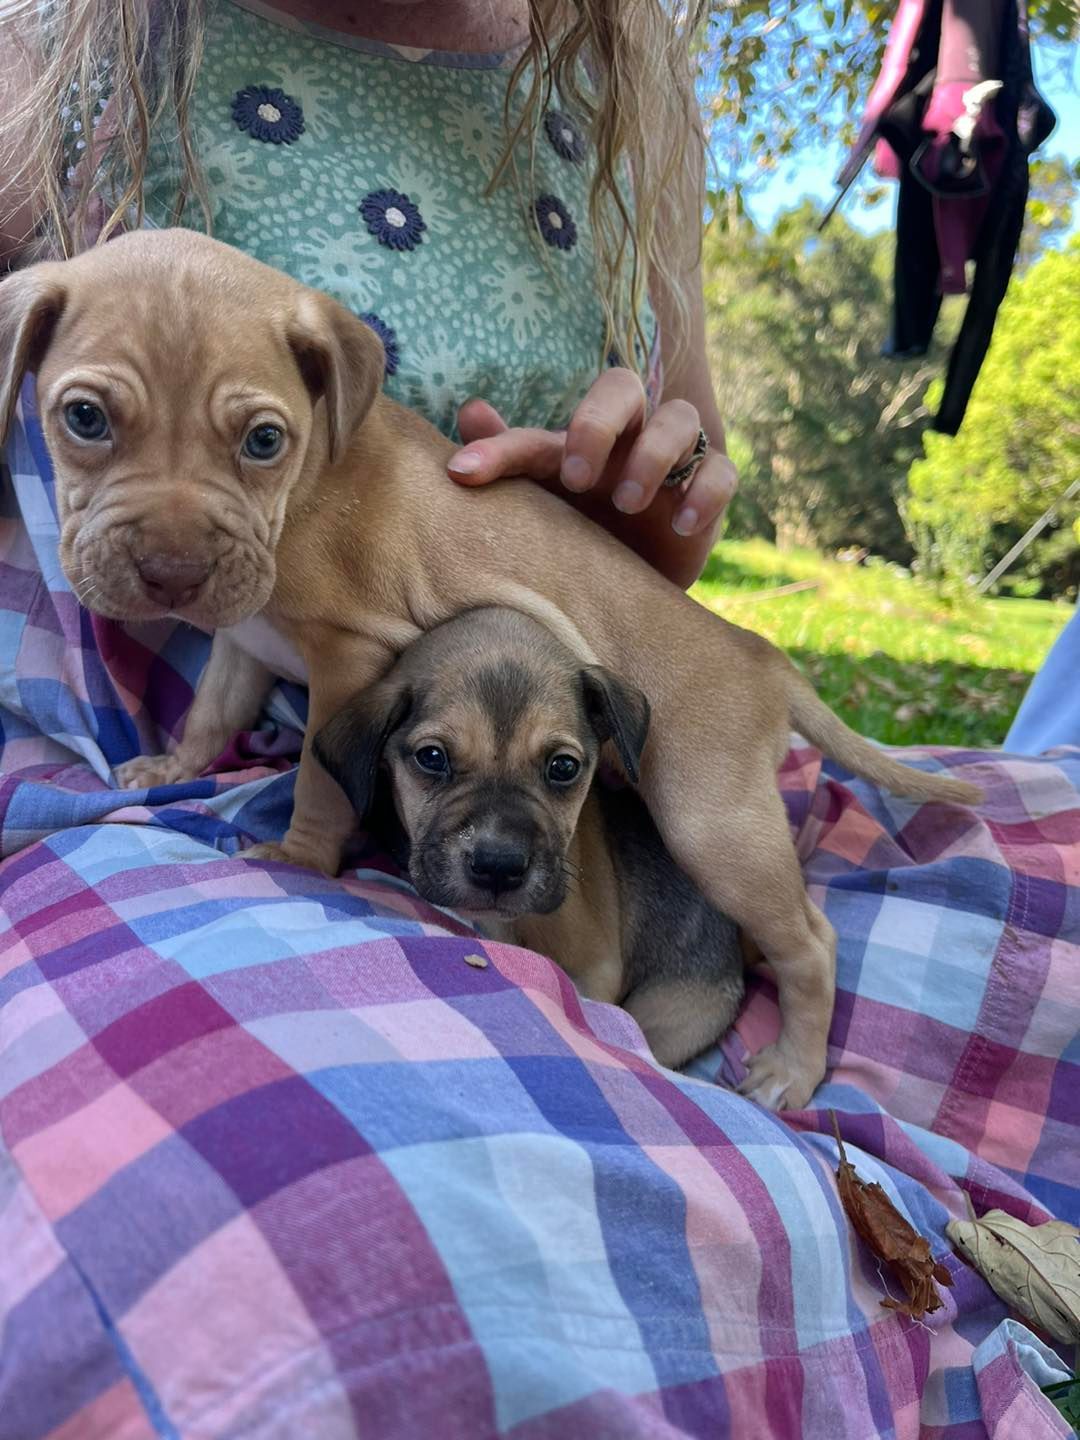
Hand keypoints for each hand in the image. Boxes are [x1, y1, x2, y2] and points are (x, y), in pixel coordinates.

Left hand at [448, 368, 736, 589]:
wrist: (635, 591)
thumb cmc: (580, 541)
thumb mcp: (540, 510)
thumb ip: (509, 464)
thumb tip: (470, 410)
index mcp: (577, 442)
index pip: (537, 430)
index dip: (502, 447)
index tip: (464, 476)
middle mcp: (626, 438)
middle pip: (622, 387)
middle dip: (597, 423)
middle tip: (576, 478)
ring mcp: (673, 461)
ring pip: (679, 419)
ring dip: (653, 455)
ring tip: (628, 502)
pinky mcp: (710, 492)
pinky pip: (723, 472)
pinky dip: (706, 492)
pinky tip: (681, 525)